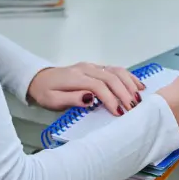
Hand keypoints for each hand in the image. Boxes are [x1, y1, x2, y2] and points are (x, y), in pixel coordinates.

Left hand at [27, 63, 143, 115]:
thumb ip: (71, 99)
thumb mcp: (52, 100)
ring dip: (130, 84)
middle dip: (124, 94)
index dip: (110, 99)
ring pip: (116, 71)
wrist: (40, 78)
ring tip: (138, 99)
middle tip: (133, 109)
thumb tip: (90, 98)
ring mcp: (93, 66)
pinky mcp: (97, 67)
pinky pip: (116, 69)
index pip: (98, 86)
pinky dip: (129, 77)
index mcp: (76, 77)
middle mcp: (87, 68)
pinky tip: (139, 86)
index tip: (118, 113)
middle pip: (111, 77)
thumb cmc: (46, 92)